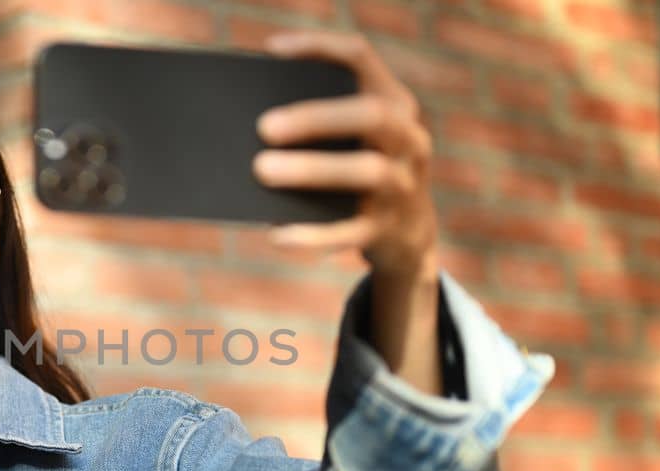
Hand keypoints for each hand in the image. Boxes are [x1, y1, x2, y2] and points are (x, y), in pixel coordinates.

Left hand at [252, 31, 438, 278]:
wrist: (407, 233)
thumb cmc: (358, 169)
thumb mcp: (354, 138)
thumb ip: (320, 121)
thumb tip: (252, 120)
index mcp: (394, 102)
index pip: (361, 57)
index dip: (319, 48)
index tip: (272, 50)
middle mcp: (408, 138)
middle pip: (371, 115)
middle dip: (317, 117)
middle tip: (264, 127)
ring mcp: (403, 185)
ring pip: (367, 171)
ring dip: (312, 169)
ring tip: (262, 169)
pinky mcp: (387, 229)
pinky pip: (351, 232)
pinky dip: (313, 234)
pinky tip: (277, 233)